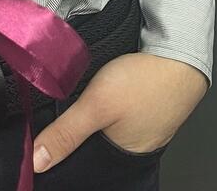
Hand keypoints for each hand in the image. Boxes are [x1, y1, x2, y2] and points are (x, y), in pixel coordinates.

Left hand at [32, 52, 208, 171]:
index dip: (62, 150)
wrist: (179, 53)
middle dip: (73, 130)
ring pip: (102, 125)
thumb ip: (66, 133)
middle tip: (59, 110)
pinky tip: (97, 87)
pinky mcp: (142, 107)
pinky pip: (116, 111)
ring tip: (78, 95)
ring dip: (89, 113)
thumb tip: (37, 161)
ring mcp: (139, 126)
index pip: (82, 163)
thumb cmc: (145, 80)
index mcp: (121, 158)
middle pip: (90, 144)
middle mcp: (131, 147)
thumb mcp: (96, 105)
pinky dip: (104, 101)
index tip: (44, 138)